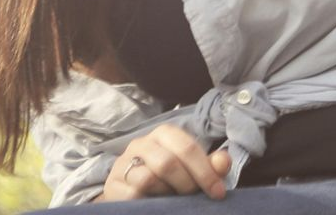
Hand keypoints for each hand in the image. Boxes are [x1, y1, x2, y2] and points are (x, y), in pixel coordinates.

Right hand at [98, 124, 230, 201]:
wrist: (133, 191)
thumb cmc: (170, 177)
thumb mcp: (194, 169)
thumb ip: (211, 165)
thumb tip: (223, 163)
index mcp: (165, 133)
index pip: (188, 148)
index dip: (205, 171)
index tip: (218, 192)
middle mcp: (142, 143)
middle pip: (168, 163)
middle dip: (187, 184)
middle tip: (195, 197)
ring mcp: (123, 163)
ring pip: (149, 179)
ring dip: (167, 193)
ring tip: (174, 198)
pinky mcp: (112, 184)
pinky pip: (133, 194)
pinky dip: (150, 202)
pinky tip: (157, 203)